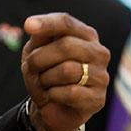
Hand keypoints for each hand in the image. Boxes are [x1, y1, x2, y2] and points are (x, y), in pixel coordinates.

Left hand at [20, 13, 109, 130]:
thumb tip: (35, 28)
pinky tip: (51, 96)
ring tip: (42, 83)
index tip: (28, 26)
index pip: (66, 22)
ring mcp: (101, 75)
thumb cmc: (47, 73)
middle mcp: (98, 52)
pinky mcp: (98, 98)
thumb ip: (39, 39)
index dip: (47, 23)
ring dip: (45, 78)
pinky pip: (71, 92)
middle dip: (39, 58)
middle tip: (29, 67)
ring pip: (67, 70)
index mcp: (85, 34)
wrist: (52, 107)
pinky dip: (53, 95)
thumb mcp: (38, 52)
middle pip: (66, 46)